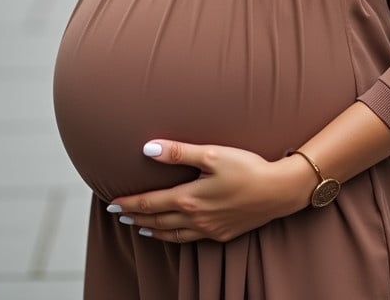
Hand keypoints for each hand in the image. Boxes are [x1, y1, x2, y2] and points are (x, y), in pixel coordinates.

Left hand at [107, 140, 314, 243]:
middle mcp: (195, 218)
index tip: (111, 204)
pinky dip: (174, 237)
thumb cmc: (247, 167)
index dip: (128, 204)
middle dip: (135, 219)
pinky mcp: (222, 234)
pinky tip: (174, 233)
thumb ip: (178, 152)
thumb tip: (147, 148)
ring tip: (140, 228)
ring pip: (172, 234)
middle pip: (157, 222)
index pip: (150, 204)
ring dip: (152, 231)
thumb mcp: (211, 154)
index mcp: (189, 199)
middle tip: (118, 216)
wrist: (278, 191)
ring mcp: (209, 229)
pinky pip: (190, 240)